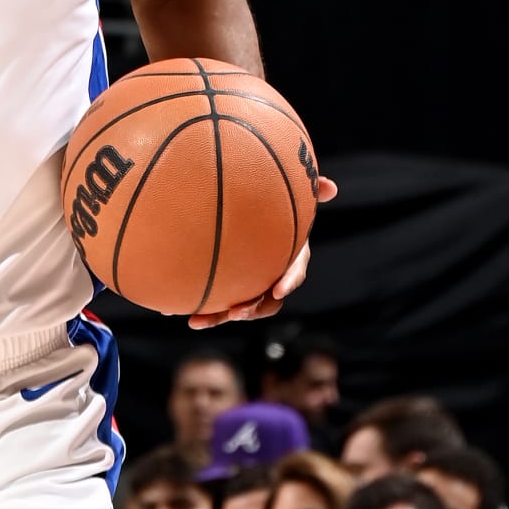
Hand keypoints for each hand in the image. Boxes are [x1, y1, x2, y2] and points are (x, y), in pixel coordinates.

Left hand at [189, 177, 336, 327]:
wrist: (247, 219)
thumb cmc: (276, 206)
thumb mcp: (293, 195)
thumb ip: (309, 190)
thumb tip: (332, 186)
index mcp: (290, 258)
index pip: (295, 273)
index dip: (288, 282)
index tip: (278, 289)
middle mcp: (270, 278)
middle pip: (266, 302)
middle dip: (253, 310)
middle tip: (237, 312)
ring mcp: (248, 287)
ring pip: (238, 308)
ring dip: (219, 317)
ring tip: (198, 321)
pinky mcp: (227, 289)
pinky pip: (215, 303)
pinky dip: (199, 310)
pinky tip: (176, 314)